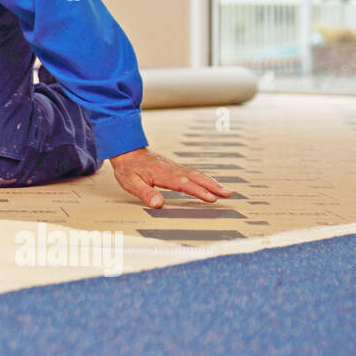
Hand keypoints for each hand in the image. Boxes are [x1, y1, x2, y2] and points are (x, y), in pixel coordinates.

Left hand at [108, 147, 233, 208]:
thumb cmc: (128, 168)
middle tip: (228, 194)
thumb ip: (145, 193)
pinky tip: (212, 183)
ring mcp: (175, 168)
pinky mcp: (175, 168)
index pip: (184, 184)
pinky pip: (193, 172)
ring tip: (227, 191)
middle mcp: (172, 170)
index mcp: (162, 174)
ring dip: (212, 182)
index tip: (211, 198)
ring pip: (197, 174)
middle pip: (196, 177)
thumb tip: (158, 204)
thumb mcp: (131, 182)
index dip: (198, 191)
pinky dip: (205, 178)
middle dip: (213, 186)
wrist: (126, 151)